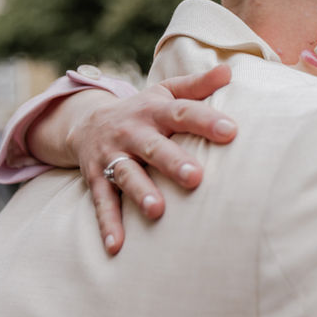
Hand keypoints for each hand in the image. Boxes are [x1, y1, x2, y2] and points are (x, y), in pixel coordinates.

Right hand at [67, 64, 237, 254]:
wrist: (85, 121)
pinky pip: (102, 202)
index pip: (183, 112)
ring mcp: (111, 156)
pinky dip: (108, 224)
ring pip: (125, 175)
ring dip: (140, 192)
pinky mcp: (95, 178)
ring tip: (158, 211)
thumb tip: (230, 70)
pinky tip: (116, 246)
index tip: (231, 131)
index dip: (206, 121)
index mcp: (154, 110)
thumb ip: (197, 85)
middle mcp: (132, 132)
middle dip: (173, 162)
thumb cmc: (143, 111)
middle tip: (196, 178)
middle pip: (154, 147)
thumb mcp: (166, 92)